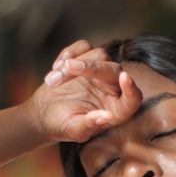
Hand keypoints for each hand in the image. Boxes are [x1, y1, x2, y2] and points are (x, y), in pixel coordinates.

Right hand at [25, 40, 142, 143]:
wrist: (42, 113)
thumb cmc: (60, 126)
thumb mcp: (73, 130)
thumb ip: (89, 125)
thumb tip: (107, 117)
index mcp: (116, 111)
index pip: (133, 99)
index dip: (132, 89)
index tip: (125, 78)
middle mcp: (113, 90)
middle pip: (114, 70)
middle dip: (91, 67)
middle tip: (66, 68)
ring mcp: (101, 73)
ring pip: (99, 55)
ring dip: (72, 64)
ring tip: (52, 81)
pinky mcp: (88, 59)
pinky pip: (84, 46)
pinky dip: (68, 54)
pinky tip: (55, 69)